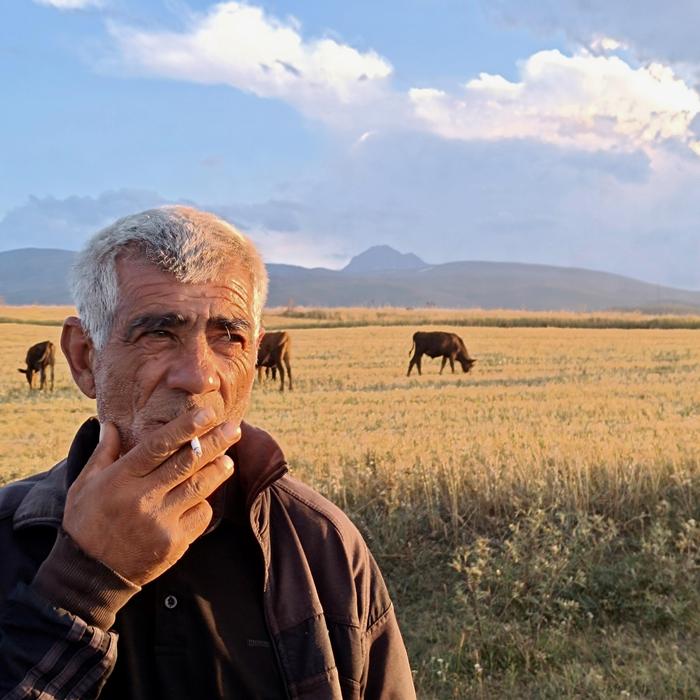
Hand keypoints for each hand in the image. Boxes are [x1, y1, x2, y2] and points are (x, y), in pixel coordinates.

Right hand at [62, 407, 240, 585]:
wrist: (90, 575)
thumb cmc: (87, 523)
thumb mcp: (84, 485)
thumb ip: (103, 452)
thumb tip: (109, 423)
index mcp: (121, 479)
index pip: (159, 446)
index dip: (185, 428)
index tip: (206, 414)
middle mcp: (142, 498)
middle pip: (187, 462)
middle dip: (214, 442)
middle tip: (233, 427)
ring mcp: (161, 522)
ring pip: (200, 487)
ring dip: (218, 470)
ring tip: (228, 458)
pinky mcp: (174, 543)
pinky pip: (200, 515)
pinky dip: (205, 502)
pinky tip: (205, 495)